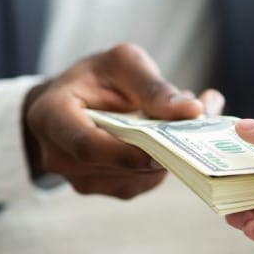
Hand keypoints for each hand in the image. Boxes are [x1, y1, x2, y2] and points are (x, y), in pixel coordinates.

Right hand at [23, 43, 224, 198]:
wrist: (76, 104)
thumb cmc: (96, 78)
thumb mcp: (121, 63)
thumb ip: (153, 86)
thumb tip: (192, 111)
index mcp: (52, 117)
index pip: (86, 144)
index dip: (126, 150)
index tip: (164, 141)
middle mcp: (62, 158)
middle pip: (119, 165)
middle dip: (164, 145)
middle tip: (202, 119)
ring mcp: (86, 180)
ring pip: (139, 176)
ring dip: (172, 152)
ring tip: (193, 120)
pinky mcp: (112, 190)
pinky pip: (147, 180)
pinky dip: (168, 160)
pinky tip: (179, 136)